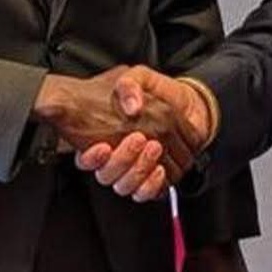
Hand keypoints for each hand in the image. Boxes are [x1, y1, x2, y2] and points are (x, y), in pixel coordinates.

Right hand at [31, 69, 200, 183]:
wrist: (186, 103)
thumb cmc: (157, 92)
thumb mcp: (138, 77)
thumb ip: (129, 84)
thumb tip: (131, 106)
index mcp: (102, 134)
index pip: (85, 157)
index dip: (91, 158)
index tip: (103, 146)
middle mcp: (114, 157)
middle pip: (107, 175)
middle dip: (122, 160)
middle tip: (139, 139)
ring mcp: (132, 170)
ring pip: (125, 186)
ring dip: (138, 170)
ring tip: (154, 148)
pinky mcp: (151, 179)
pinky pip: (146, 194)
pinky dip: (152, 185)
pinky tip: (159, 169)